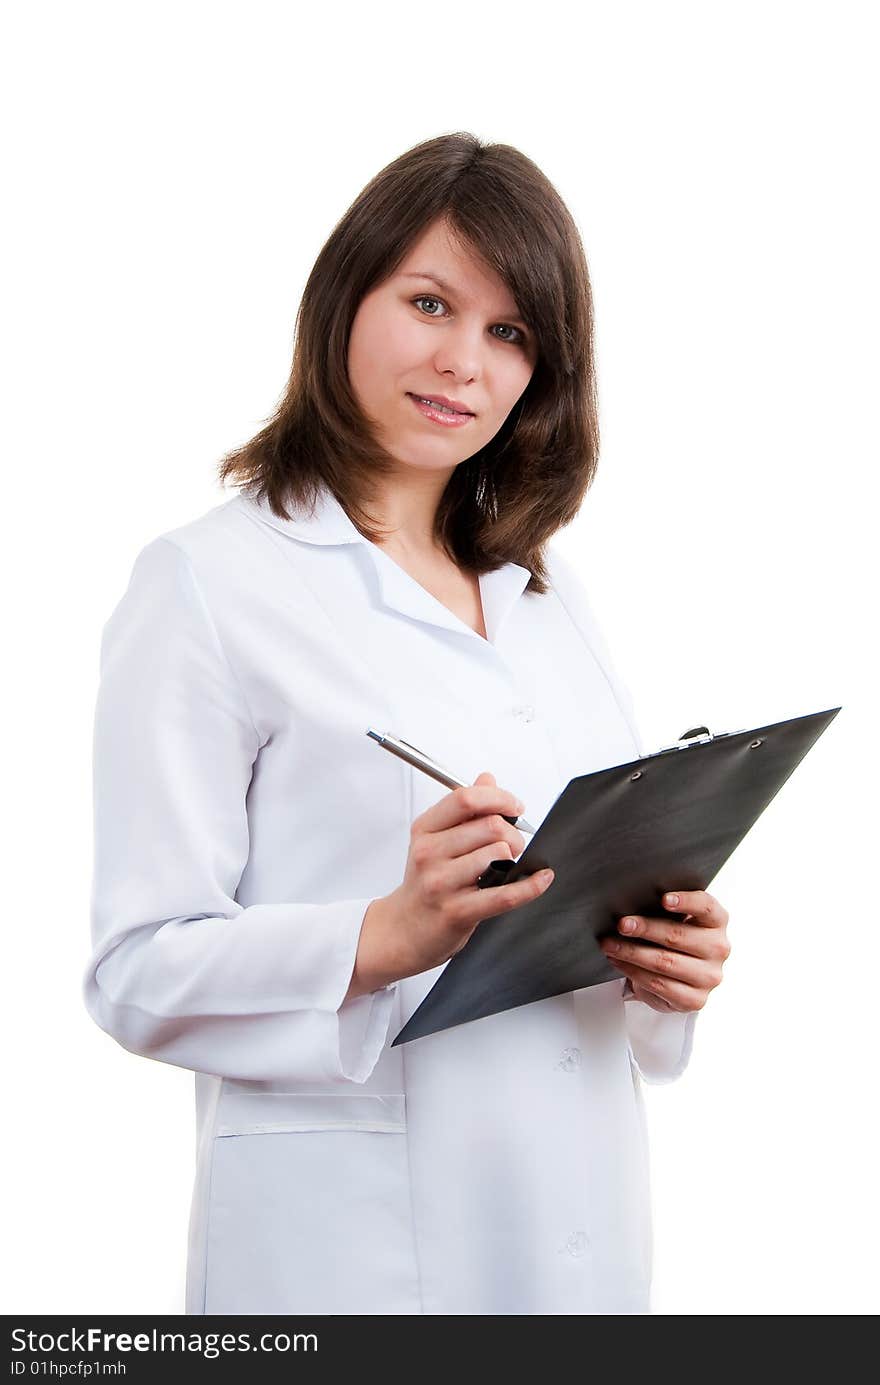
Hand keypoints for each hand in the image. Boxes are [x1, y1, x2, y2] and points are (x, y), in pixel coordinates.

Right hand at [346, 771, 554, 998]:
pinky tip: (541, 878)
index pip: (466, 799)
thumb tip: (486, 778)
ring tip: (509, 866)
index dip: (498, 797)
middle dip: (513, 833)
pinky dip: (531, 885)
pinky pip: (504, 895)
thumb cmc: (424, 883)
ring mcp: (442, 883)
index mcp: (425, 830)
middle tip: (513, 844)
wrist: (404, 929)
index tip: (514, 805)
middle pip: (489, 826)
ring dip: (515, 859)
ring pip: (498, 855)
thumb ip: (463, 809)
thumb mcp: (434, 840)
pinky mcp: (457, 912)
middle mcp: (429, 854)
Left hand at [599, 889, 730, 1013]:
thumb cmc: (672, 940)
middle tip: (622, 925)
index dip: (686, 901)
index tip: (663, 899)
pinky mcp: (695, 1000)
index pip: (706, 907)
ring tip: (610, 945)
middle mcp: (718, 949)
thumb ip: (663, 910)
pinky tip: (618, 962)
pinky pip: (658, 984)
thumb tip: (631, 902)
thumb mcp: (674, 920)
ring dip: (632, 952)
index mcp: (716, 922)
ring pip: (665, 962)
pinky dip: (633, 972)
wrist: (676, 977)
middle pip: (678, 935)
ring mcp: (709, 977)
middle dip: (645, 929)